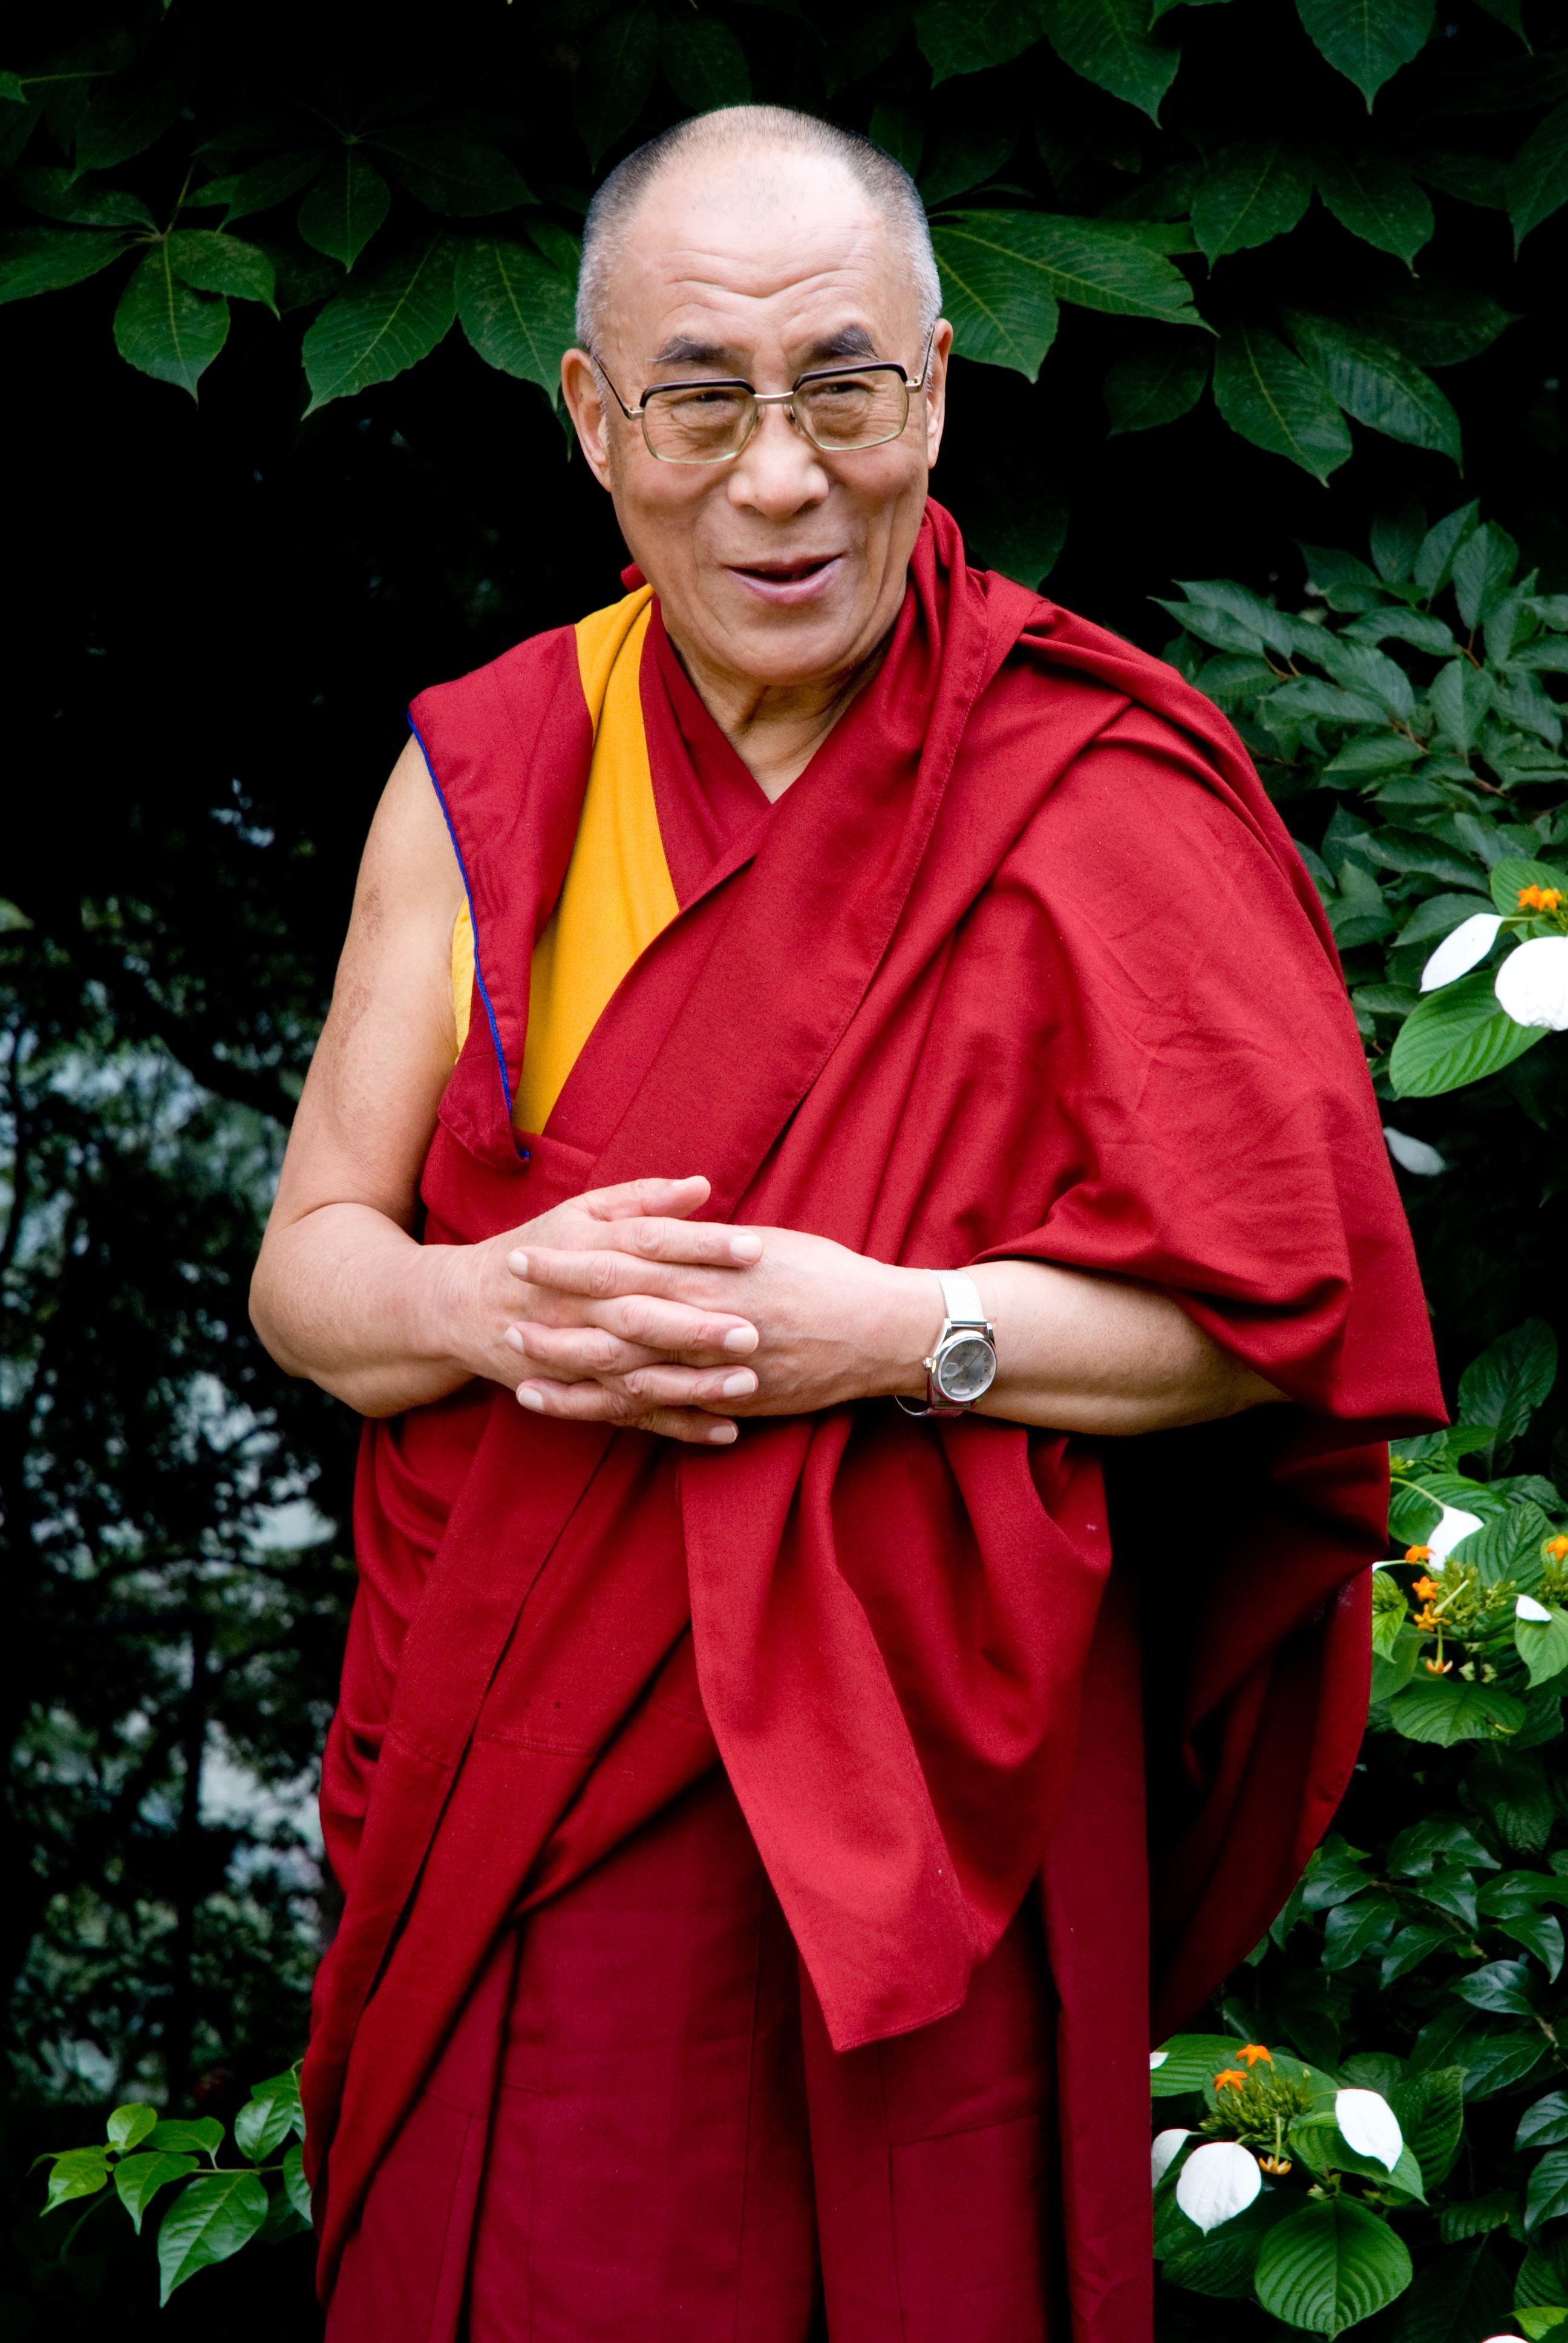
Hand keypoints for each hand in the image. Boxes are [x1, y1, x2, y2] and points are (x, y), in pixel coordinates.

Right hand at [428, 1176, 764, 1428]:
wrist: (464, 1307)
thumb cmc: (537, 1249)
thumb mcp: (581, 1213)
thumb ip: (642, 1200)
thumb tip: (703, 1185)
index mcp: (587, 1250)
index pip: (650, 1243)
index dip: (700, 1245)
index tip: (754, 1247)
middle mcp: (582, 1304)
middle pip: (643, 1313)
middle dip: (696, 1325)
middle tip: (754, 1330)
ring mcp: (577, 1355)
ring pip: (637, 1371)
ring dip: (692, 1382)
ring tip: (747, 1382)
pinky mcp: (579, 1393)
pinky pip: (630, 1413)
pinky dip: (677, 1426)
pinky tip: (726, 1429)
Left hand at [508, 1219, 939, 1443]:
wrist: (887, 1331)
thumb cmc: (831, 1277)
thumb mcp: (767, 1242)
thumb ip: (708, 1241)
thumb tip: (664, 1227)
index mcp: (714, 1267)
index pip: (625, 1257)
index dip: (571, 1258)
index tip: (527, 1251)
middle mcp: (709, 1315)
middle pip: (614, 1315)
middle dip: (556, 1315)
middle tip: (501, 1312)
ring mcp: (720, 1364)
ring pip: (631, 1369)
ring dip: (572, 1369)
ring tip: (520, 1369)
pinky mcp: (733, 1399)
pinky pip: (666, 1410)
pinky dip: (619, 1410)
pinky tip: (582, 1410)